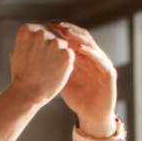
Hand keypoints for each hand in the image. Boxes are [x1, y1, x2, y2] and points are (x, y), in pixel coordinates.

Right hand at [9, 22, 75, 107]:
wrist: (28, 93)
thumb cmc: (21, 76)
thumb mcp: (16, 52)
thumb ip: (26, 41)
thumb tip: (32, 35)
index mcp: (27, 29)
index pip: (41, 31)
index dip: (40, 45)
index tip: (36, 57)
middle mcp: (41, 33)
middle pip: (52, 37)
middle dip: (50, 49)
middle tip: (43, 65)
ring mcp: (55, 42)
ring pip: (62, 45)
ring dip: (59, 55)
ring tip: (49, 69)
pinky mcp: (67, 54)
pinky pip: (69, 54)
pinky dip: (66, 63)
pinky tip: (57, 71)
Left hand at [49, 20, 117, 137]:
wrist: (92, 116)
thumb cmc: (77, 99)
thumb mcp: (61, 79)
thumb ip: (53, 66)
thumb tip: (32, 54)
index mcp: (83, 56)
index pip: (73, 37)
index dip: (63, 29)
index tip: (49, 24)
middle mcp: (93, 57)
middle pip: (82, 37)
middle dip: (70, 30)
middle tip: (57, 25)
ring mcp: (102, 64)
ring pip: (92, 45)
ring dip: (79, 38)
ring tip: (67, 33)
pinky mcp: (109, 73)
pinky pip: (101, 59)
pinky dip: (91, 52)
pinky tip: (80, 48)